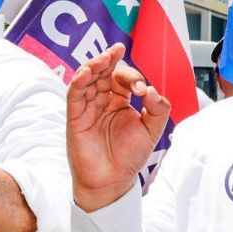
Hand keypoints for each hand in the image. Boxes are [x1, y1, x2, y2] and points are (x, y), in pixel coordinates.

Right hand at [67, 43, 169, 211]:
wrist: (111, 180)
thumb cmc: (128, 157)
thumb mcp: (152, 130)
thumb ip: (158, 109)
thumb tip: (151, 90)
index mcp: (120, 102)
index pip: (122, 79)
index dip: (131, 77)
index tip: (141, 89)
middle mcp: (102, 101)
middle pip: (102, 73)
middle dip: (109, 61)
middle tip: (117, 51)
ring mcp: (87, 108)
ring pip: (86, 79)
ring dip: (93, 66)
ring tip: (103, 58)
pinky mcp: (75, 117)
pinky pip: (74, 95)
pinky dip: (78, 82)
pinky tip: (86, 72)